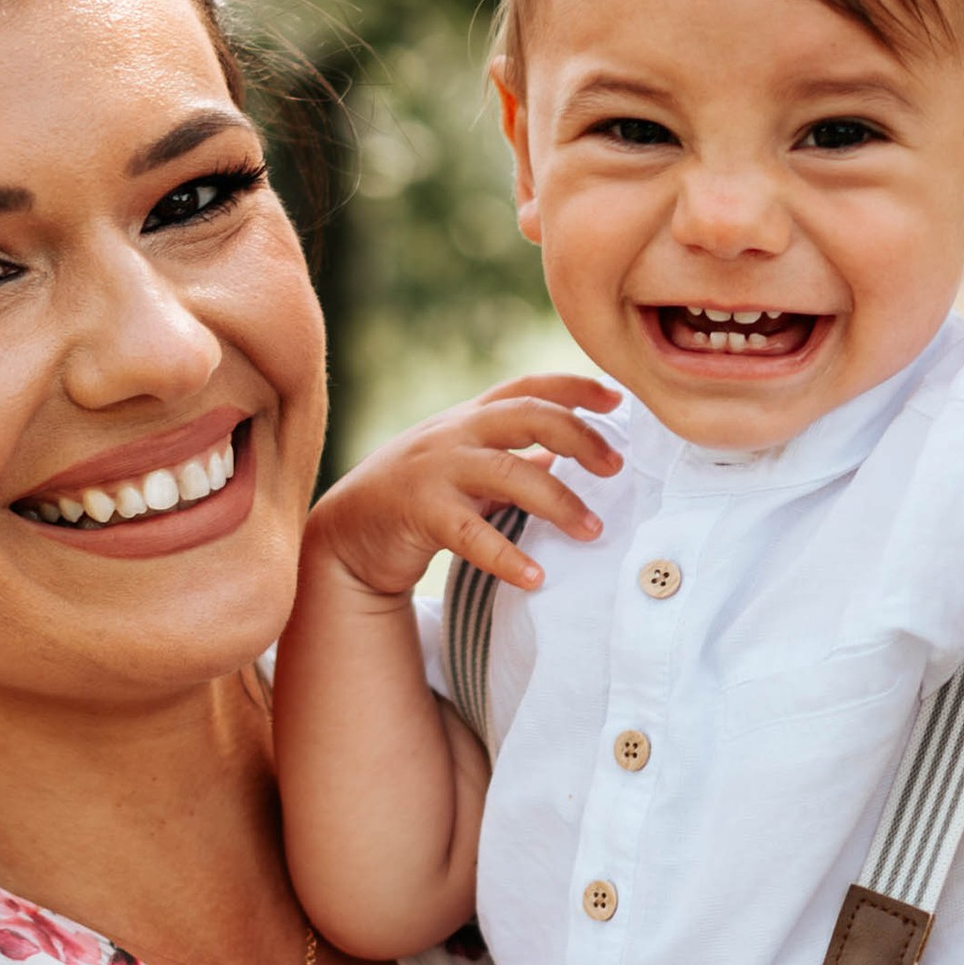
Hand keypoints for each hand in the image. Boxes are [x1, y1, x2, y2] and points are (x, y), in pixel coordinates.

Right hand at [302, 373, 621, 604]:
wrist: (346, 533)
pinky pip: (473, 534)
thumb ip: (511, 459)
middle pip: (528, 417)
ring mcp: (436, 469)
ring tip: (592, 531)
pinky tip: (536, 577)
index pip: (529, 388)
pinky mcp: (420, 511)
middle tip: (616, 468)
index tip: (617, 398)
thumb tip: (569, 461)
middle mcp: (455, 433)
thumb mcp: (465, 469)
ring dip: (558, 502)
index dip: (575, 387)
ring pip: (509, 473)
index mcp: (470, 418)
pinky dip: (508, 557)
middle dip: (579, 437)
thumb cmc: (416, 499)